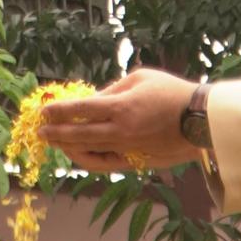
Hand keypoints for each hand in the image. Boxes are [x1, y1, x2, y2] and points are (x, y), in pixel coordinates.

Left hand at [41, 67, 203, 171]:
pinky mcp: (135, 161)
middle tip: (40, 129)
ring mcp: (127, 148)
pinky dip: (87, 159)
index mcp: (122, 106)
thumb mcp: (140, 78)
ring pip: (89, 151)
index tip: (44, 110)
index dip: (60, 110)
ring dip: (67, 146)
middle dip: (56, 131)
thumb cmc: (172, 92)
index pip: (81, 109)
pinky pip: (104, 163)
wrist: (200, 120)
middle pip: (79, 133)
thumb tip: (93, 99)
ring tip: (54, 141)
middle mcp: (121, 130)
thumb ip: (113, 88)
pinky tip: (76, 154)